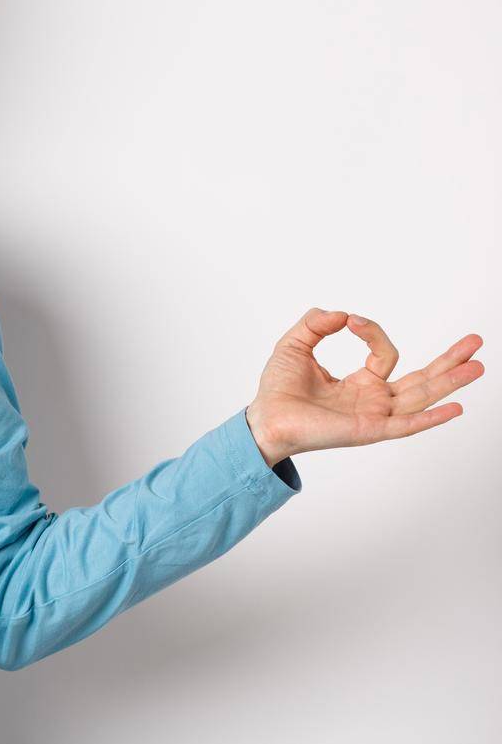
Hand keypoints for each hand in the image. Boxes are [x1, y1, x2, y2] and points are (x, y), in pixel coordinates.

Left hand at [246, 307, 483, 464]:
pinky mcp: (369, 430)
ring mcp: (375, 415)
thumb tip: (342, 313)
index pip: (384, 354)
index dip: (373, 332)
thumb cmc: (278, 388)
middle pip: (422, 379)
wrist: (265, 417)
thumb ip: (316, 323)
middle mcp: (373, 399)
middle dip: (449, 361)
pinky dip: (431, 418)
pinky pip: (406, 424)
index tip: (352, 320)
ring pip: (421, 397)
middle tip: (475, 341)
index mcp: (360, 382)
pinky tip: (455, 408)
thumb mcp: (295, 344)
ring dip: (450, 382)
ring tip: (478, 366)